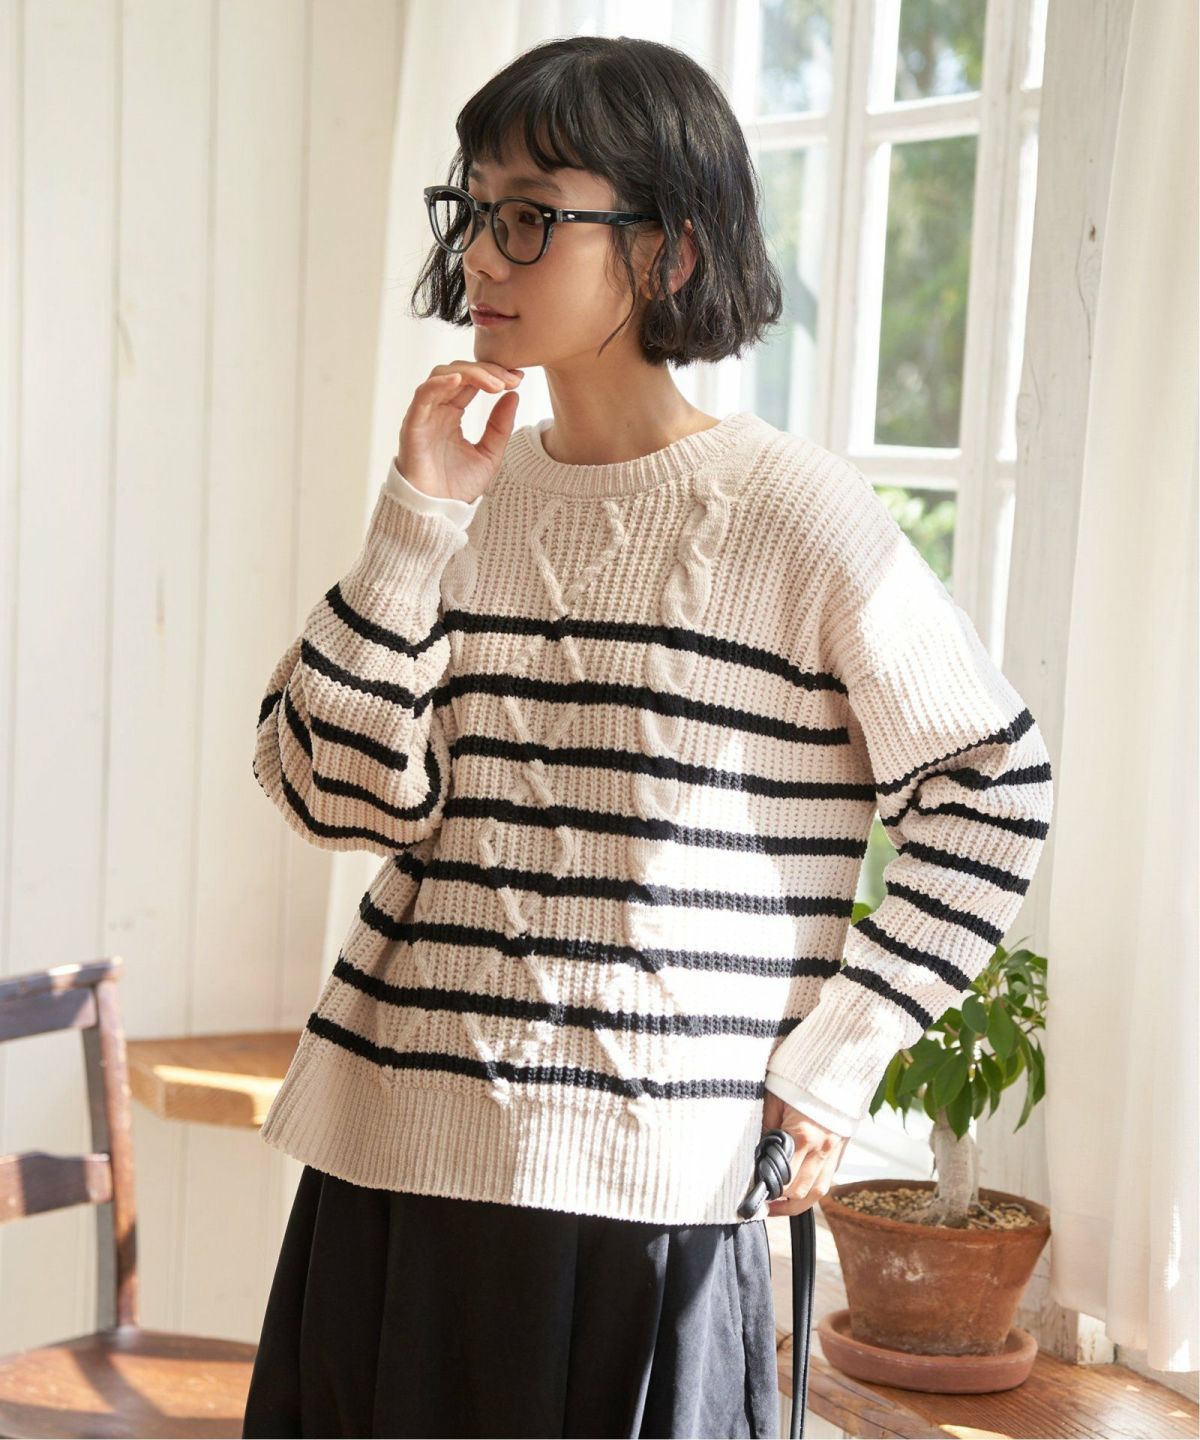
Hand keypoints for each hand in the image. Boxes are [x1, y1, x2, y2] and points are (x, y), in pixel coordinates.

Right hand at [397, 360, 524, 504]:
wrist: (437, 513)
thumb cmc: (456, 487)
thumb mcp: (489, 454)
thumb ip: (500, 426)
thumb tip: (514, 395)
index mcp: (452, 414)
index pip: (471, 381)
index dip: (494, 374)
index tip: (518, 378)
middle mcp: (436, 410)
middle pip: (458, 372)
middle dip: (487, 371)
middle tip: (511, 378)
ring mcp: (424, 415)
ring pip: (442, 376)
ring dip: (470, 373)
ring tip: (495, 383)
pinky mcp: (412, 425)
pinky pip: (423, 396)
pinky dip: (439, 383)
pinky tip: (460, 379)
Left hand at [760, 1087, 851, 1216]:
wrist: (834, 1062)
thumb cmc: (797, 1078)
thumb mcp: (773, 1101)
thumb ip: (765, 1131)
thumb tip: (755, 1156)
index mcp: (803, 1135)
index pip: (783, 1178)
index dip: (766, 1191)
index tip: (751, 1196)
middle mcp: (822, 1147)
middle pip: (800, 1191)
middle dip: (779, 1200)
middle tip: (760, 1202)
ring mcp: (835, 1150)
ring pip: (817, 1192)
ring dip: (796, 1202)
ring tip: (776, 1204)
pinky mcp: (841, 1149)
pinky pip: (827, 1179)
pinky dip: (812, 1189)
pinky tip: (797, 1190)